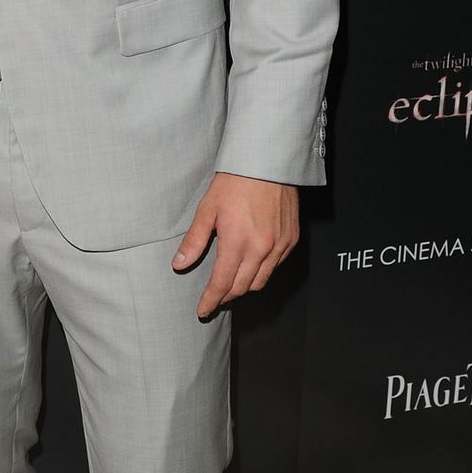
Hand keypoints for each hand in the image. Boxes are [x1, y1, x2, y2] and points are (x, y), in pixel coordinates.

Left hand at [172, 173, 298, 318]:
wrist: (267, 162)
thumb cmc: (235, 182)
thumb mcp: (207, 210)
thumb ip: (194, 241)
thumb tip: (179, 264)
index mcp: (238, 242)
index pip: (222, 283)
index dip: (211, 300)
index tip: (202, 310)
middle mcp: (262, 248)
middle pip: (243, 287)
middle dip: (226, 296)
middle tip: (214, 298)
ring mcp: (280, 245)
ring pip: (261, 280)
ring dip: (244, 287)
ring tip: (230, 285)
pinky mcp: (291, 239)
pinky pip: (276, 266)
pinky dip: (262, 271)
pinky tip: (250, 265)